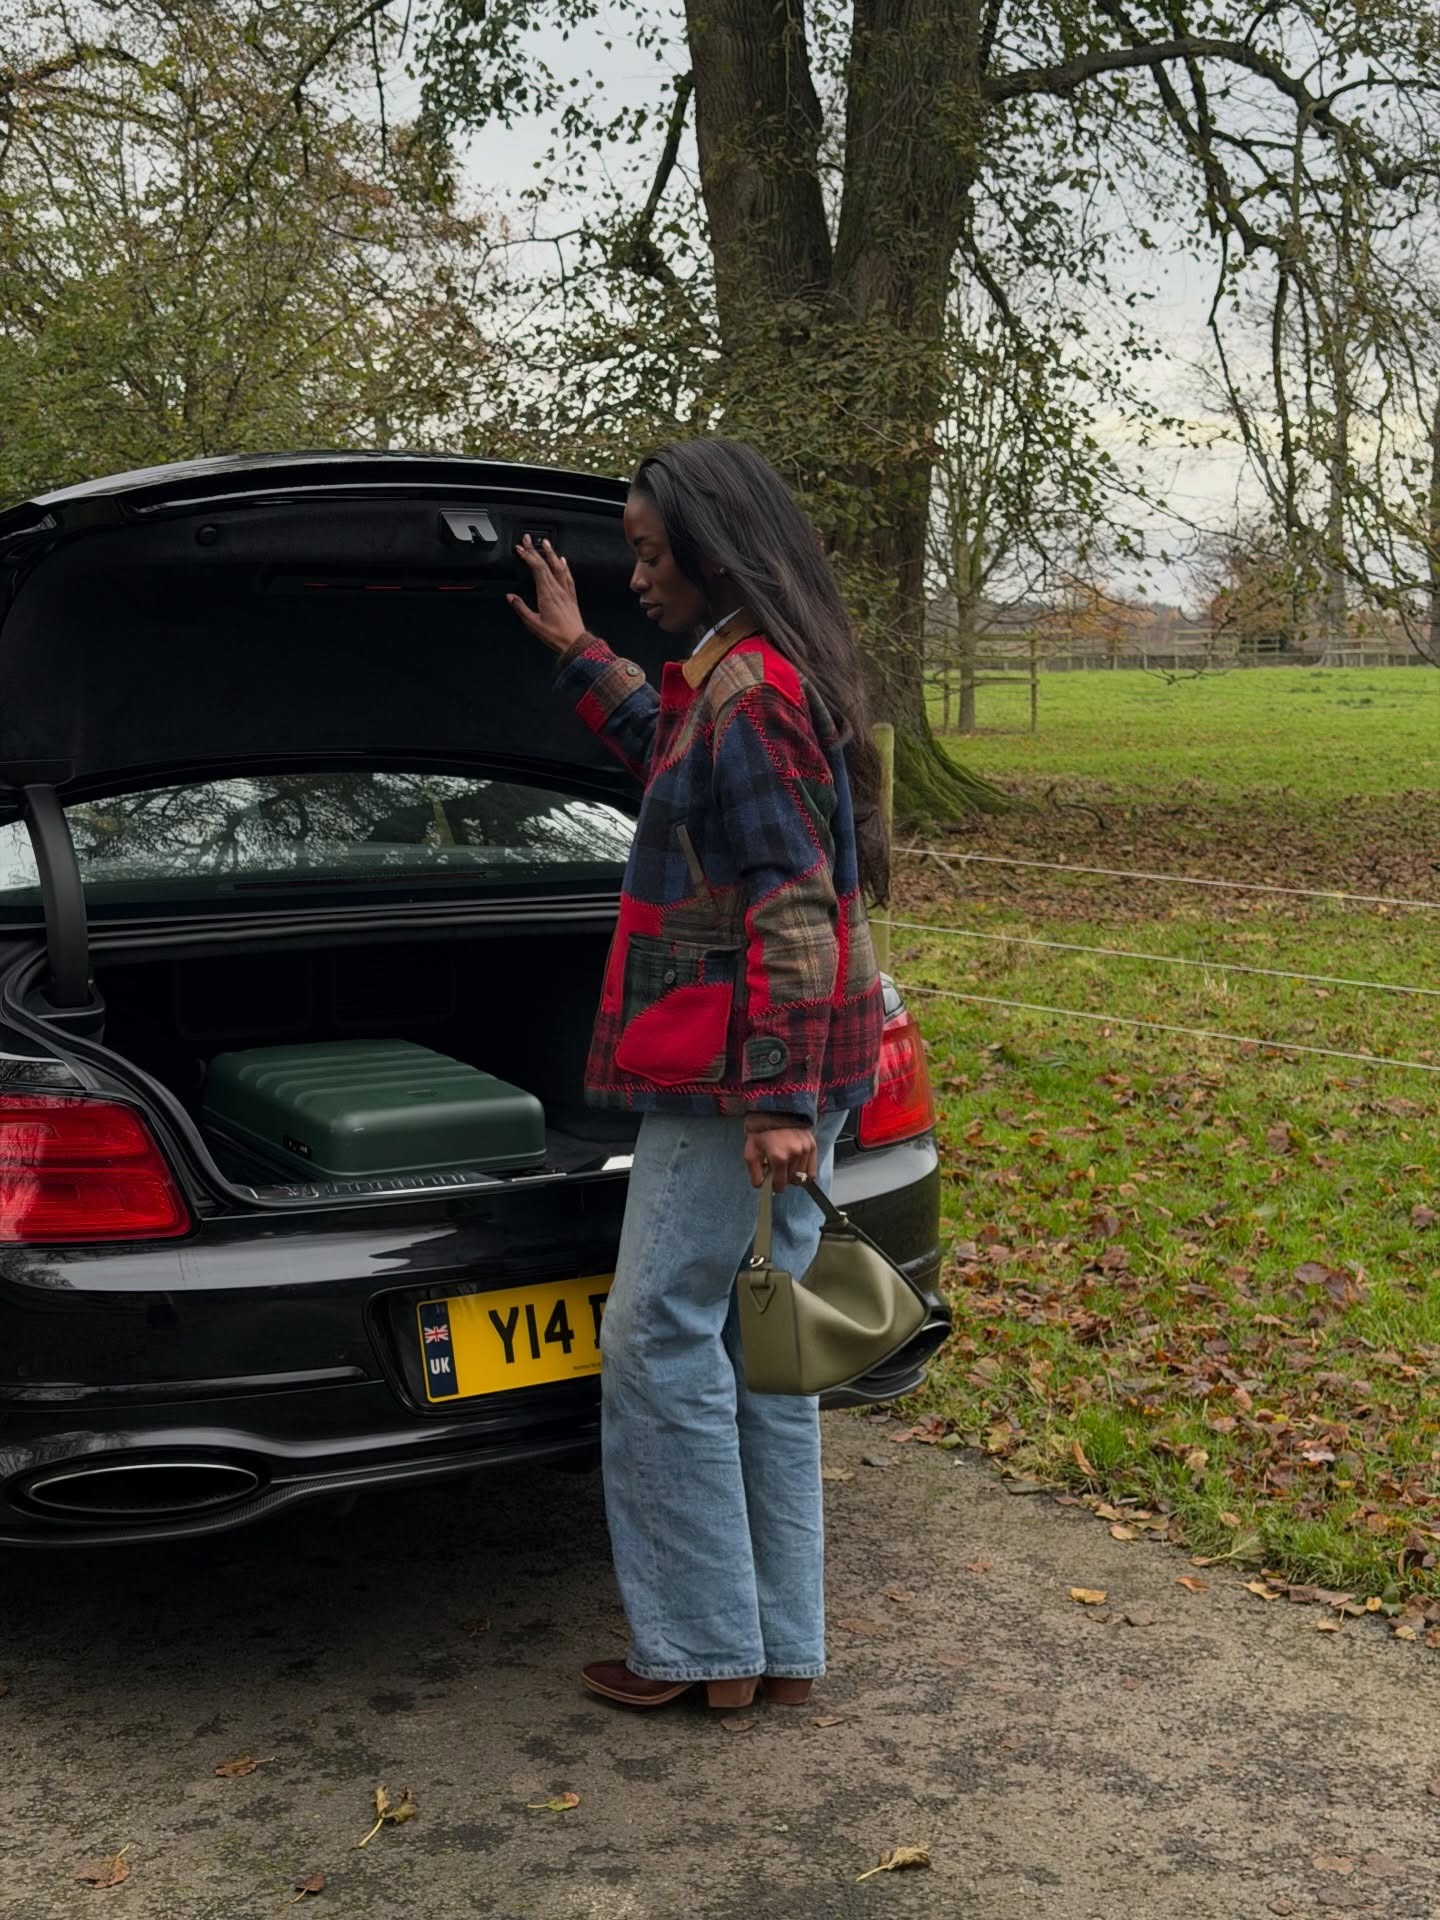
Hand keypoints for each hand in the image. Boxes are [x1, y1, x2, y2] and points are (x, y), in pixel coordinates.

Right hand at [508, 535, 586, 653]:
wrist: (576, 642)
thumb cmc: (556, 635)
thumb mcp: (533, 624)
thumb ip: (521, 608)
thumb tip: (511, 597)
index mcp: (547, 594)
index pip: (537, 568)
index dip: (528, 556)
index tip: (520, 548)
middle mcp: (557, 590)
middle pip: (545, 564)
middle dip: (535, 550)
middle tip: (527, 539)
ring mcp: (566, 592)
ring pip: (558, 567)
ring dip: (551, 554)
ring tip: (545, 543)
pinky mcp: (572, 597)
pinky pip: (568, 577)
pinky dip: (564, 566)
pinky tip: (563, 561)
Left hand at [744, 1123, 817, 1192]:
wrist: (775, 1108)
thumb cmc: (760, 1129)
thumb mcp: (750, 1151)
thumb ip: (755, 1172)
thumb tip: (761, 1187)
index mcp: (778, 1157)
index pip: (780, 1185)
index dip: (774, 1186)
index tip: (771, 1181)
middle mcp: (795, 1155)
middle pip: (791, 1181)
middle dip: (783, 1179)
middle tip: (776, 1169)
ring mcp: (806, 1150)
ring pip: (801, 1177)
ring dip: (793, 1174)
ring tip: (786, 1163)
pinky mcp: (813, 1146)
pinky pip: (812, 1171)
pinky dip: (804, 1172)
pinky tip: (796, 1165)